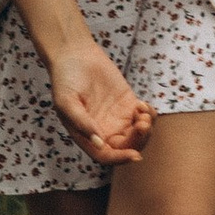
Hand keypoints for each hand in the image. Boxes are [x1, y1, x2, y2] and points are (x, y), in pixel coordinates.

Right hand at [45, 32, 150, 169]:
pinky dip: (149, 115)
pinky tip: (142, 104)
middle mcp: (103, 130)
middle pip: (127, 147)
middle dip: (138, 141)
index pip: (106, 156)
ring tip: (143, 113)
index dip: (120, 159)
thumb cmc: (65, 80)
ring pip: (138, 135)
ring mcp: (117, 118)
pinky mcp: (128, 104)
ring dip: (146, 129)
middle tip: (142, 124)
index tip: (135, 155)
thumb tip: (99, 144)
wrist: (75, 55)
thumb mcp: (67, 102)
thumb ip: (82, 123)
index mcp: (87, 136)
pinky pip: (144, 117)